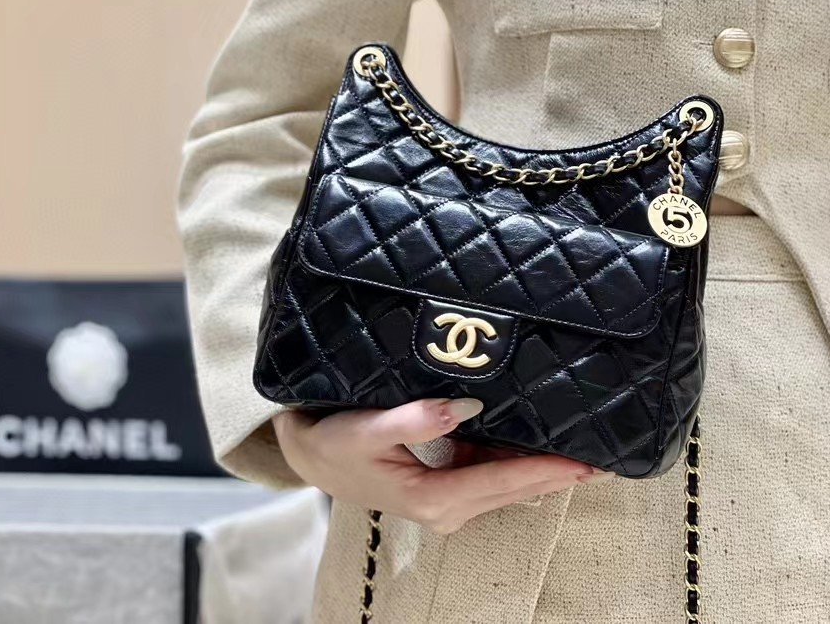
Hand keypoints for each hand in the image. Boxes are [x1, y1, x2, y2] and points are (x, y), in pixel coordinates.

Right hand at [272, 398, 609, 534]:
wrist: (309, 455)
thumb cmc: (334, 442)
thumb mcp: (367, 428)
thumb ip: (415, 418)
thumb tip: (468, 406)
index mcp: (432, 497)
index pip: (503, 480)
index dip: (548, 470)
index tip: (589, 462)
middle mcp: (445, 508)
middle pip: (514, 488)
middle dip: (559, 473)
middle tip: (607, 455)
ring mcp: (445, 504)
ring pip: (505, 486)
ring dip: (542, 470)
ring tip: (584, 451)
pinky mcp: (441, 491)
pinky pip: (489, 479)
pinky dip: (517, 466)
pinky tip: (538, 448)